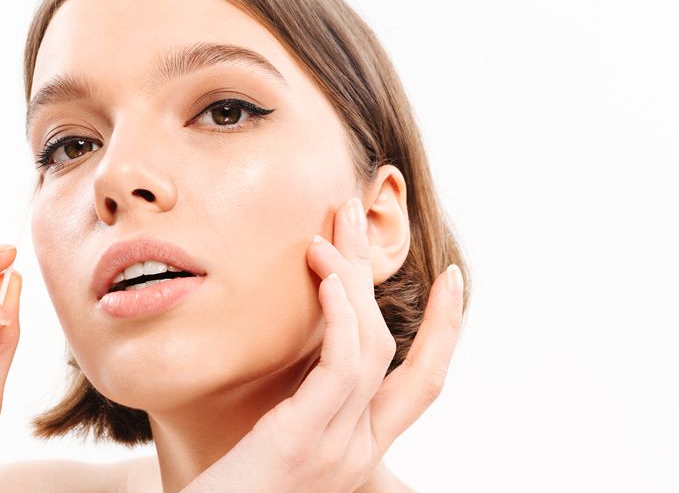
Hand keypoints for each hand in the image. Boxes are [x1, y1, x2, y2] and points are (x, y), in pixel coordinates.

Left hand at [184, 197, 464, 491]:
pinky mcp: (305, 444)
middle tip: (358, 214)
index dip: (444, 332)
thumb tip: (295, 359)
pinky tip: (325, 275)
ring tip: (330, 227)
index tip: (452, 282)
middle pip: (400, 352)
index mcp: (358, 452)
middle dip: (382, 277)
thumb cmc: (226, 492)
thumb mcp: (273, 446)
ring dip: (355, 279)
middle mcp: (359, 452)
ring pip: (374, 348)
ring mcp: (338, 451)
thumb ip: (296, 409)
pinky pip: (343, 367)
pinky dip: (342, 314)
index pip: (420, 385)